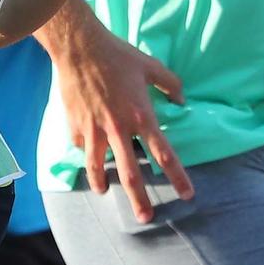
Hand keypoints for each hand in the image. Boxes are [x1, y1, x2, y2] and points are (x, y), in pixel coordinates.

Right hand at [56, 17, 193, 222]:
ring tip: (105, 193)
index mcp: (142, 116)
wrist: (79, 47)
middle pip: (131, 172)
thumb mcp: (151, 66)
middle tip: (146, 217)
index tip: (187, 195)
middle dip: (140, 198)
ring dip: (103, 183)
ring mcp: (95, 129)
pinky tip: (87, 157)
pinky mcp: (75, 125)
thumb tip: (182, 100)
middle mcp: (119, 129)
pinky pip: (82, 146)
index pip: (164, 154)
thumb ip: (170, 84)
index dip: (177, 177)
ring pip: (99, 166)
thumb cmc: (118, 55)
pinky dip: (86, 153)